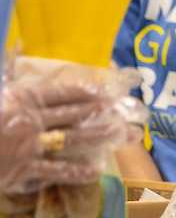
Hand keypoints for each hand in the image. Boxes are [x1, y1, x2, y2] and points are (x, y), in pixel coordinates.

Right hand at [0, 80, 144, 192]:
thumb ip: (6, 72)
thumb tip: (17, 45)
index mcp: (20, 100)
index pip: (58, 92)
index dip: (81, 90)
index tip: (100, 89)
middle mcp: (30, 121)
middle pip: (72, 114)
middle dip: (99, 112)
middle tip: (122, 109)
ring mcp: (29, 145)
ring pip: (71, 139)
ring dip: (98, 136)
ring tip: (121, 133)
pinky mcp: (23, 168)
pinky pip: (54, 169)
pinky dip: (75, 171)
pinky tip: (95, 171)